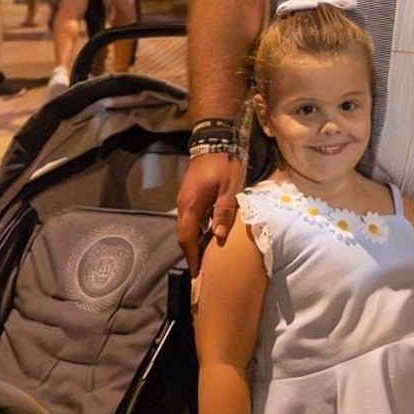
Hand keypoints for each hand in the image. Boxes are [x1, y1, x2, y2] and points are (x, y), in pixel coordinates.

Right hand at [176, 151, 246, 274]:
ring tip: (205, 258)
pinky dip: (196, 231)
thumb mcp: (230, 188)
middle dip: (191, 253)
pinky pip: (191, 219)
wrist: (214, 139)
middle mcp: (183, 204)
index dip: (191, 256)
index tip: (197, 274)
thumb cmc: (224, 163)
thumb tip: (219, 237)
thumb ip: (223, 212)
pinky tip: (208, 236)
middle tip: (202, 271)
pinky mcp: (190, 195)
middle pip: (184, 234)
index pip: (187, 237)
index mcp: (191, 205)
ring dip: (193, 242)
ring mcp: (185, 199)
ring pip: (187, 227)